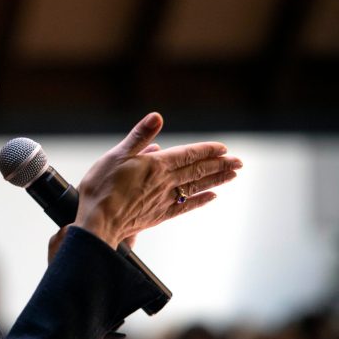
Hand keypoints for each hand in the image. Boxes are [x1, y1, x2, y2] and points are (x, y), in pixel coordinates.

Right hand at [74, 112, 241, 248]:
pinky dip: (200, 201)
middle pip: (198, 171)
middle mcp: (165, 182)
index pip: (188, 154)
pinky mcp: (158, 215)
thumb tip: (157, 117)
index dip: (207, 150)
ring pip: (196, 187)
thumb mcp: (116, 154)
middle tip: (239, 162)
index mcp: (156, 165)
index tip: (224, 148)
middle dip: (220, 165)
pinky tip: (211, 198)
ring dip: (216, 180)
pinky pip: (185, 206)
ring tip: (232, 176)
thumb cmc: (102, 187)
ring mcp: (163, 200)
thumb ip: (139, 136)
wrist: (99, 221)